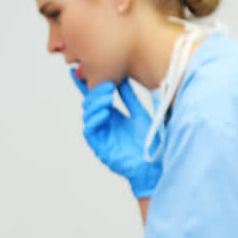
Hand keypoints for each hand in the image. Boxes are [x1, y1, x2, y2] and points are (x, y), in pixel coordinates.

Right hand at [73, 69, 161, 198]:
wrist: (153, 168)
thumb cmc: (149, 145)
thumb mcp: (140, 115)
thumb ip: (130, 100)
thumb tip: (122, 79)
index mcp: (113, 117)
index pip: (97, 98)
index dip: (89, 84)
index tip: (83, 70)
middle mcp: (104, 126)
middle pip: (90, 104)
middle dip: (94, 90)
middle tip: (106, 81)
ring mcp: (101, 136)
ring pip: (89, 115)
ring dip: (96, 102)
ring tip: (107, 93)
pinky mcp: (100, 148)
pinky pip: (91, 132)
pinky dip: (95, 120)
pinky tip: (104, 112)